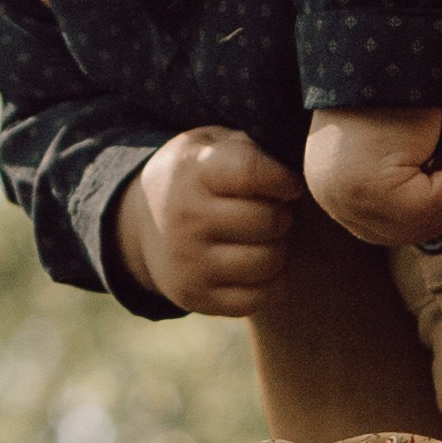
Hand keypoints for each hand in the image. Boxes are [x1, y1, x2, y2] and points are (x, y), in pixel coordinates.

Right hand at [114, 127, 302, 315]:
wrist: (142, 224)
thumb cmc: (197, 177)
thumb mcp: (211, 145)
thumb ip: (250, 146)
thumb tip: (299, 162)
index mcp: (192, 172)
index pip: (252, 172)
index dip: (284, 179)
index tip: (288, 184)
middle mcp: (185, 218)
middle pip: (269, 220)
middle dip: (283, 216)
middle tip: (273, 213)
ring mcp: (188, 262)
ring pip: (268, 261)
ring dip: (279, 249)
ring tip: (266, 238)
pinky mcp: (196, 297)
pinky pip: (259, 298)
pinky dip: (271, 282)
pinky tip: (259, 264)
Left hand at [302, 104, 441, 246]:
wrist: (387, 56)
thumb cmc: (393, 95)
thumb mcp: (384, 152)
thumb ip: (396, 188)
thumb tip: (437, 216)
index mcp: (327, 185)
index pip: (372, 230)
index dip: (416, 225)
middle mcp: (330, 194)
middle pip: (394, 234)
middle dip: (436, 216)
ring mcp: (347, 195)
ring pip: (417, 222)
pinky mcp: (372, 188)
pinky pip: (432, 205)